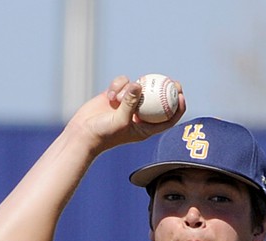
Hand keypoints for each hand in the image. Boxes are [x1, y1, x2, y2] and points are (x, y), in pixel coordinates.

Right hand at [68, 75, 185, 151]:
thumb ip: (130, 103)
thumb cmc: (104, 134)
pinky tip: (109, 95)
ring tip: (117, 99)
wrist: (83, 133)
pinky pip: (123, 83)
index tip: (181, 96)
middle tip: (174, 81)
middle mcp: (139, 115)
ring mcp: (128, 104)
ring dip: (129, 89)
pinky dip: (117, 86)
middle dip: (168, 90)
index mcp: (145, 127)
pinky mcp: (116, 96)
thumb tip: (138, 84)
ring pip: (138, 88)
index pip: (167, 119)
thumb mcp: (120, 120)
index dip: (178, 108)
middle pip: (158, 100)